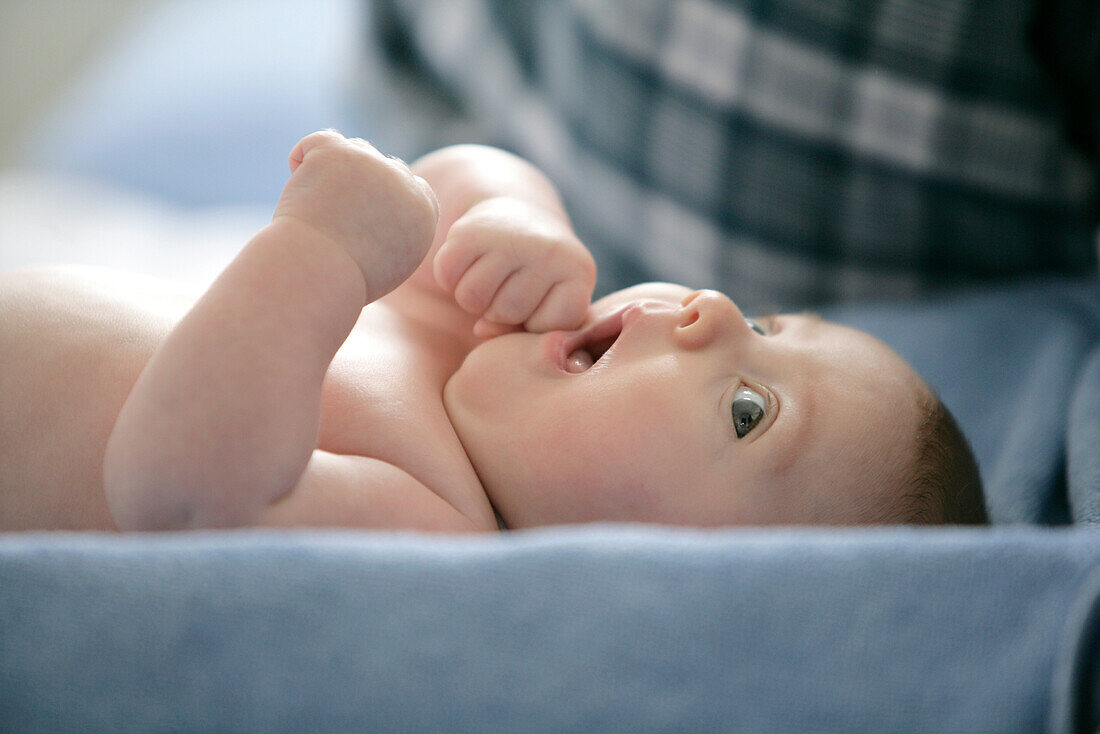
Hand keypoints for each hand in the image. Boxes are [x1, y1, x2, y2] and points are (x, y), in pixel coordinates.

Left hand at [273, 130, 438, 300]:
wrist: (321, 270)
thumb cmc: (347, 280)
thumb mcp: (389, 263)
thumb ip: (395, 232)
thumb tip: (379, 212)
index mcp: (423, 211)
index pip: (412, 186)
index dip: (385, 196)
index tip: (363, 219)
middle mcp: (403, 182)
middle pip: (382, 166)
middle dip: (360, 185)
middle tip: (335, 221)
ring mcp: (371, 162)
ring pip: (351, 151)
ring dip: (334, 173)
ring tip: (317, 213)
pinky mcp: (336, 152)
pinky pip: (314, 144)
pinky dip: (301, 162)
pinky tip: (297, 191)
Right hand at [432, 196, 595, 337]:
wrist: (518, 219)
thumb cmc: (538, 279)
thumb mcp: (547, 307)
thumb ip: (524, 335)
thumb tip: (480, 329)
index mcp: (579, 271)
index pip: (547, 327)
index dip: (535, 321)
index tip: (540, 298)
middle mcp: (548, 248)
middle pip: (506, 312)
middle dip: (500, 308)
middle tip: (509, 282)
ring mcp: (509, 235)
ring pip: (471, 298)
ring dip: (473, 295)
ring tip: (490, 274)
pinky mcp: (470, 228)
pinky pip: (446, 276)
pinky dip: (449, 278)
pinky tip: (469, 263)